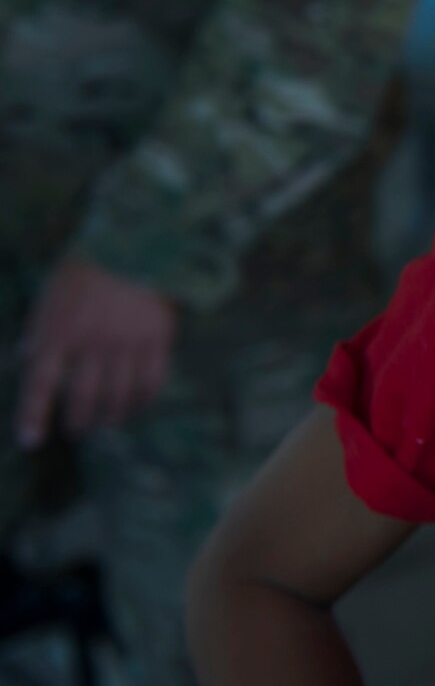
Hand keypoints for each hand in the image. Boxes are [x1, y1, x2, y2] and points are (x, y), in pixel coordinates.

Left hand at [14, 256, 176, 447]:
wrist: (135, 243)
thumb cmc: (84, 272)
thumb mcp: (49, 297)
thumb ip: (38, 330)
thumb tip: (26, 358)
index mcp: (58, 331)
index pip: (40, 383)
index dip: (33, 415)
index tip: (30, 442)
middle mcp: (92, 342)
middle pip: (82, 397)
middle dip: (78, 421)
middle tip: (77, 429)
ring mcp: (127, 342)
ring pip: (118, 396)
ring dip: (111, 416)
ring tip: (108, 422)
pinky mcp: (158, 339)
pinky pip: (151, 382)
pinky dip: (143, 400)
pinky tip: (137, 404)